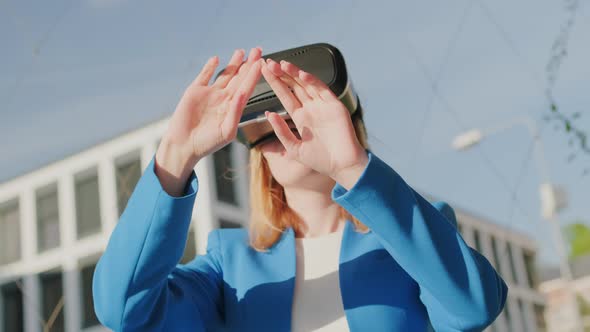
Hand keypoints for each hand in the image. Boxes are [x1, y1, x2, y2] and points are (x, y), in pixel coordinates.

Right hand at [156, 47, 262, 195]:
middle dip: (248, 64)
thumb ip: (235, 112)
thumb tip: (241, 94)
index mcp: (234, 108)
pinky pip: (204, 76)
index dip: (254, 75)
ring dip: (233, 63)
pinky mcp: (195, 91)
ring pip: (224, 74)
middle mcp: (224, 99)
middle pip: (239, 78)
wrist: (184, 146)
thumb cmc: (208, 143)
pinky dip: (209, 67)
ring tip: (241, 51)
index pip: (247, 88)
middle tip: (257, 50)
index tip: (262, 63)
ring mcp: (210, 94)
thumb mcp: (226, 131)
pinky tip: (216, 58)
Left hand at [260, 59, 367, 186]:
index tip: (263, 72)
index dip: (275, 83)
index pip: (285, 95)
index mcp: (301, 117)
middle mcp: (311, 108)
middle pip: (294, 86)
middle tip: (268, 63)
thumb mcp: (294, 148)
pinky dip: (313, 81)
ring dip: (294, 73)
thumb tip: (268, 114)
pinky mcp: (334, 106)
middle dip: (281, 74)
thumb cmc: (321, 160)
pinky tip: (301, 74)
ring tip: (282, 64)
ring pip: (307, 84)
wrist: (342, 166)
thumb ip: (281, 131)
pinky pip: (322, 89)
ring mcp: (323, 105)